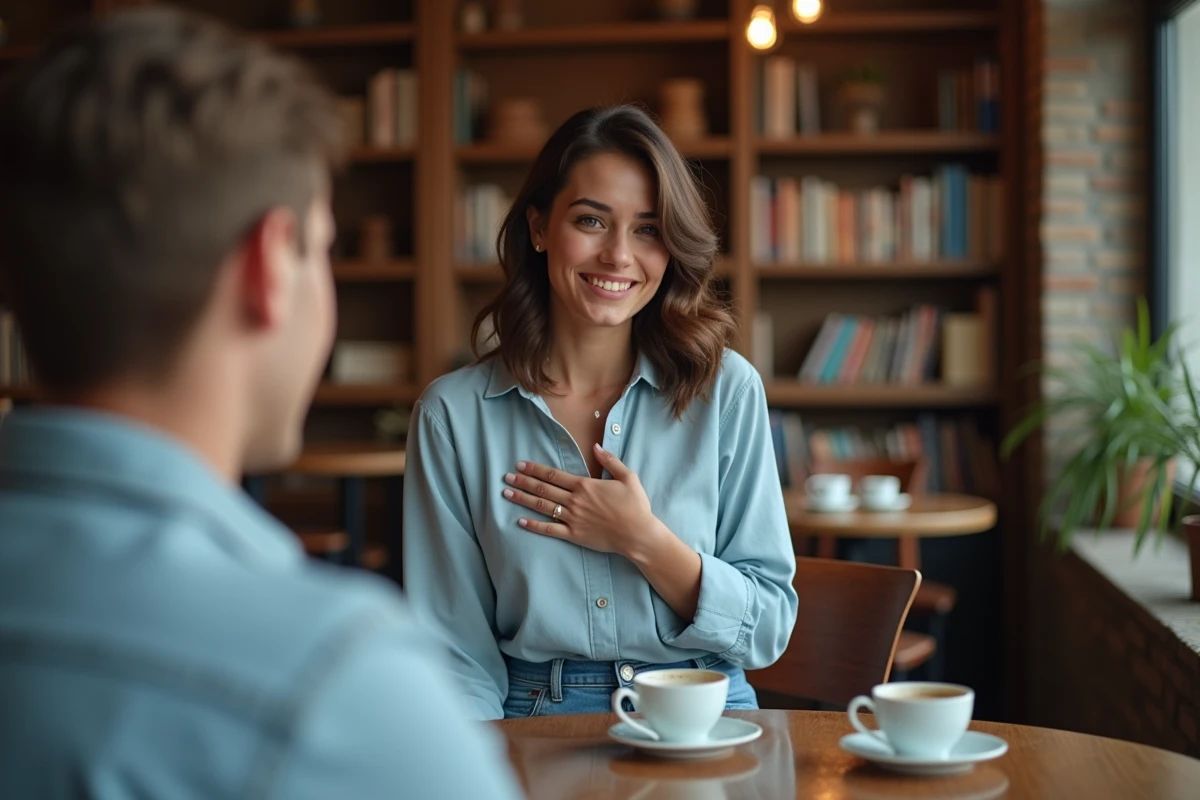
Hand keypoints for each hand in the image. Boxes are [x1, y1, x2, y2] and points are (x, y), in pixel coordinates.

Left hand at [501, 444, 658, 557]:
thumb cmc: (635, 505)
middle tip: (506, 477)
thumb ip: (610, 461)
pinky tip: (520, 521)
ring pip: (542, 506)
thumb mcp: (628, 477)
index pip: (553, 475)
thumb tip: (596, 447)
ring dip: (523, 499)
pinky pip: (549, 530)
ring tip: (507, 494)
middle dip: (523, 482)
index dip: (534, 469)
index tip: (520, 465)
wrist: (638, 534)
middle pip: (543, 489)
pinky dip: (534, 526)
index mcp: (585, 485)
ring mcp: (572, 518)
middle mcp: (575, 500)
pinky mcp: (574, 535)